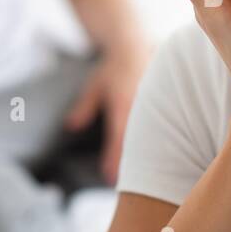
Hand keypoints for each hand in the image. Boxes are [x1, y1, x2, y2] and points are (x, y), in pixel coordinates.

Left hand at [63, 44, 151, 184]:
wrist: (133, 45)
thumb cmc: (112, 67)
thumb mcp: (94, 85)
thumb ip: (84, 107)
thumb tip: (70, 127)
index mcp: (123, 102)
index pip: (119, 136)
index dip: (114, 158)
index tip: (110, 178)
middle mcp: (140, 106)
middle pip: (137, 142)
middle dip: (131, 165)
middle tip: (124, 187)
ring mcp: (152, 106)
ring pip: (151, 137)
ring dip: (146, 157)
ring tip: (144, 180)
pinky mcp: (160, 106)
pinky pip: (158, 128)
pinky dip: (155, 144)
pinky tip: (157, 160)